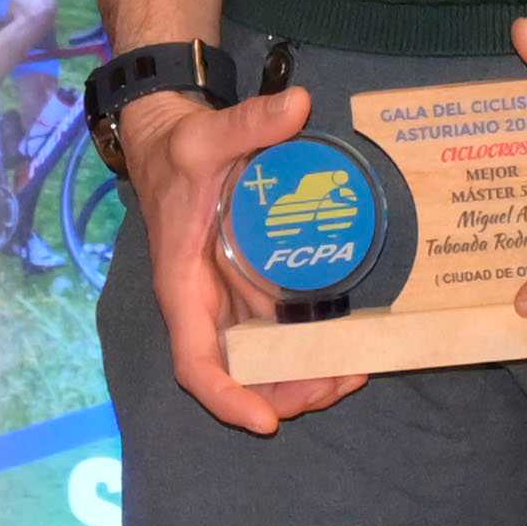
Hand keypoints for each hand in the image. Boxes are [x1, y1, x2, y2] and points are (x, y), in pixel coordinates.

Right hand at [130, 70, 339, 432]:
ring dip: (303, 377)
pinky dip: (309, 347)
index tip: (266, 421)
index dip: (227, 396)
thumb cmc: (180, 149)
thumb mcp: (208, 135)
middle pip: (238, 373)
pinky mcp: (251, 286)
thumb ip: (250, 122)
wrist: (171, 141)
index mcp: (184, 286)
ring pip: (263, 359)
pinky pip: (280, 331)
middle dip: (284, 393)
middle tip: (340, 385)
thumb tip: (297, 105)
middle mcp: (206, 304)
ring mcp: (230, 299)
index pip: (195, 362)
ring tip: (355, 374)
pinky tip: (351, 346)